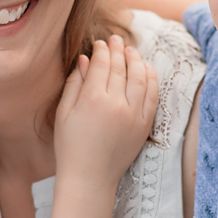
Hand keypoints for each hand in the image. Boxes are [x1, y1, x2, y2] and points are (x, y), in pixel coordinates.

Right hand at [52, 36, 158, 187]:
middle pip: (122, 67)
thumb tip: (85, 59)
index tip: (100, 43)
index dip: (102, 50)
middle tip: (116, 39)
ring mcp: (134, 115)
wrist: (90, 178)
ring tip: (131, 51)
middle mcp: (117, 104)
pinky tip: (147, 69)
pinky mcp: (144, 125)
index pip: (103, 64)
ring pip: (141, 77)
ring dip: (137, 60)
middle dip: (118, 50)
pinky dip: (152, 78)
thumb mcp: (64, 112)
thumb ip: (75, 83)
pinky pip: (153, 95)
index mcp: (93, 100)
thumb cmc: (70, 146)